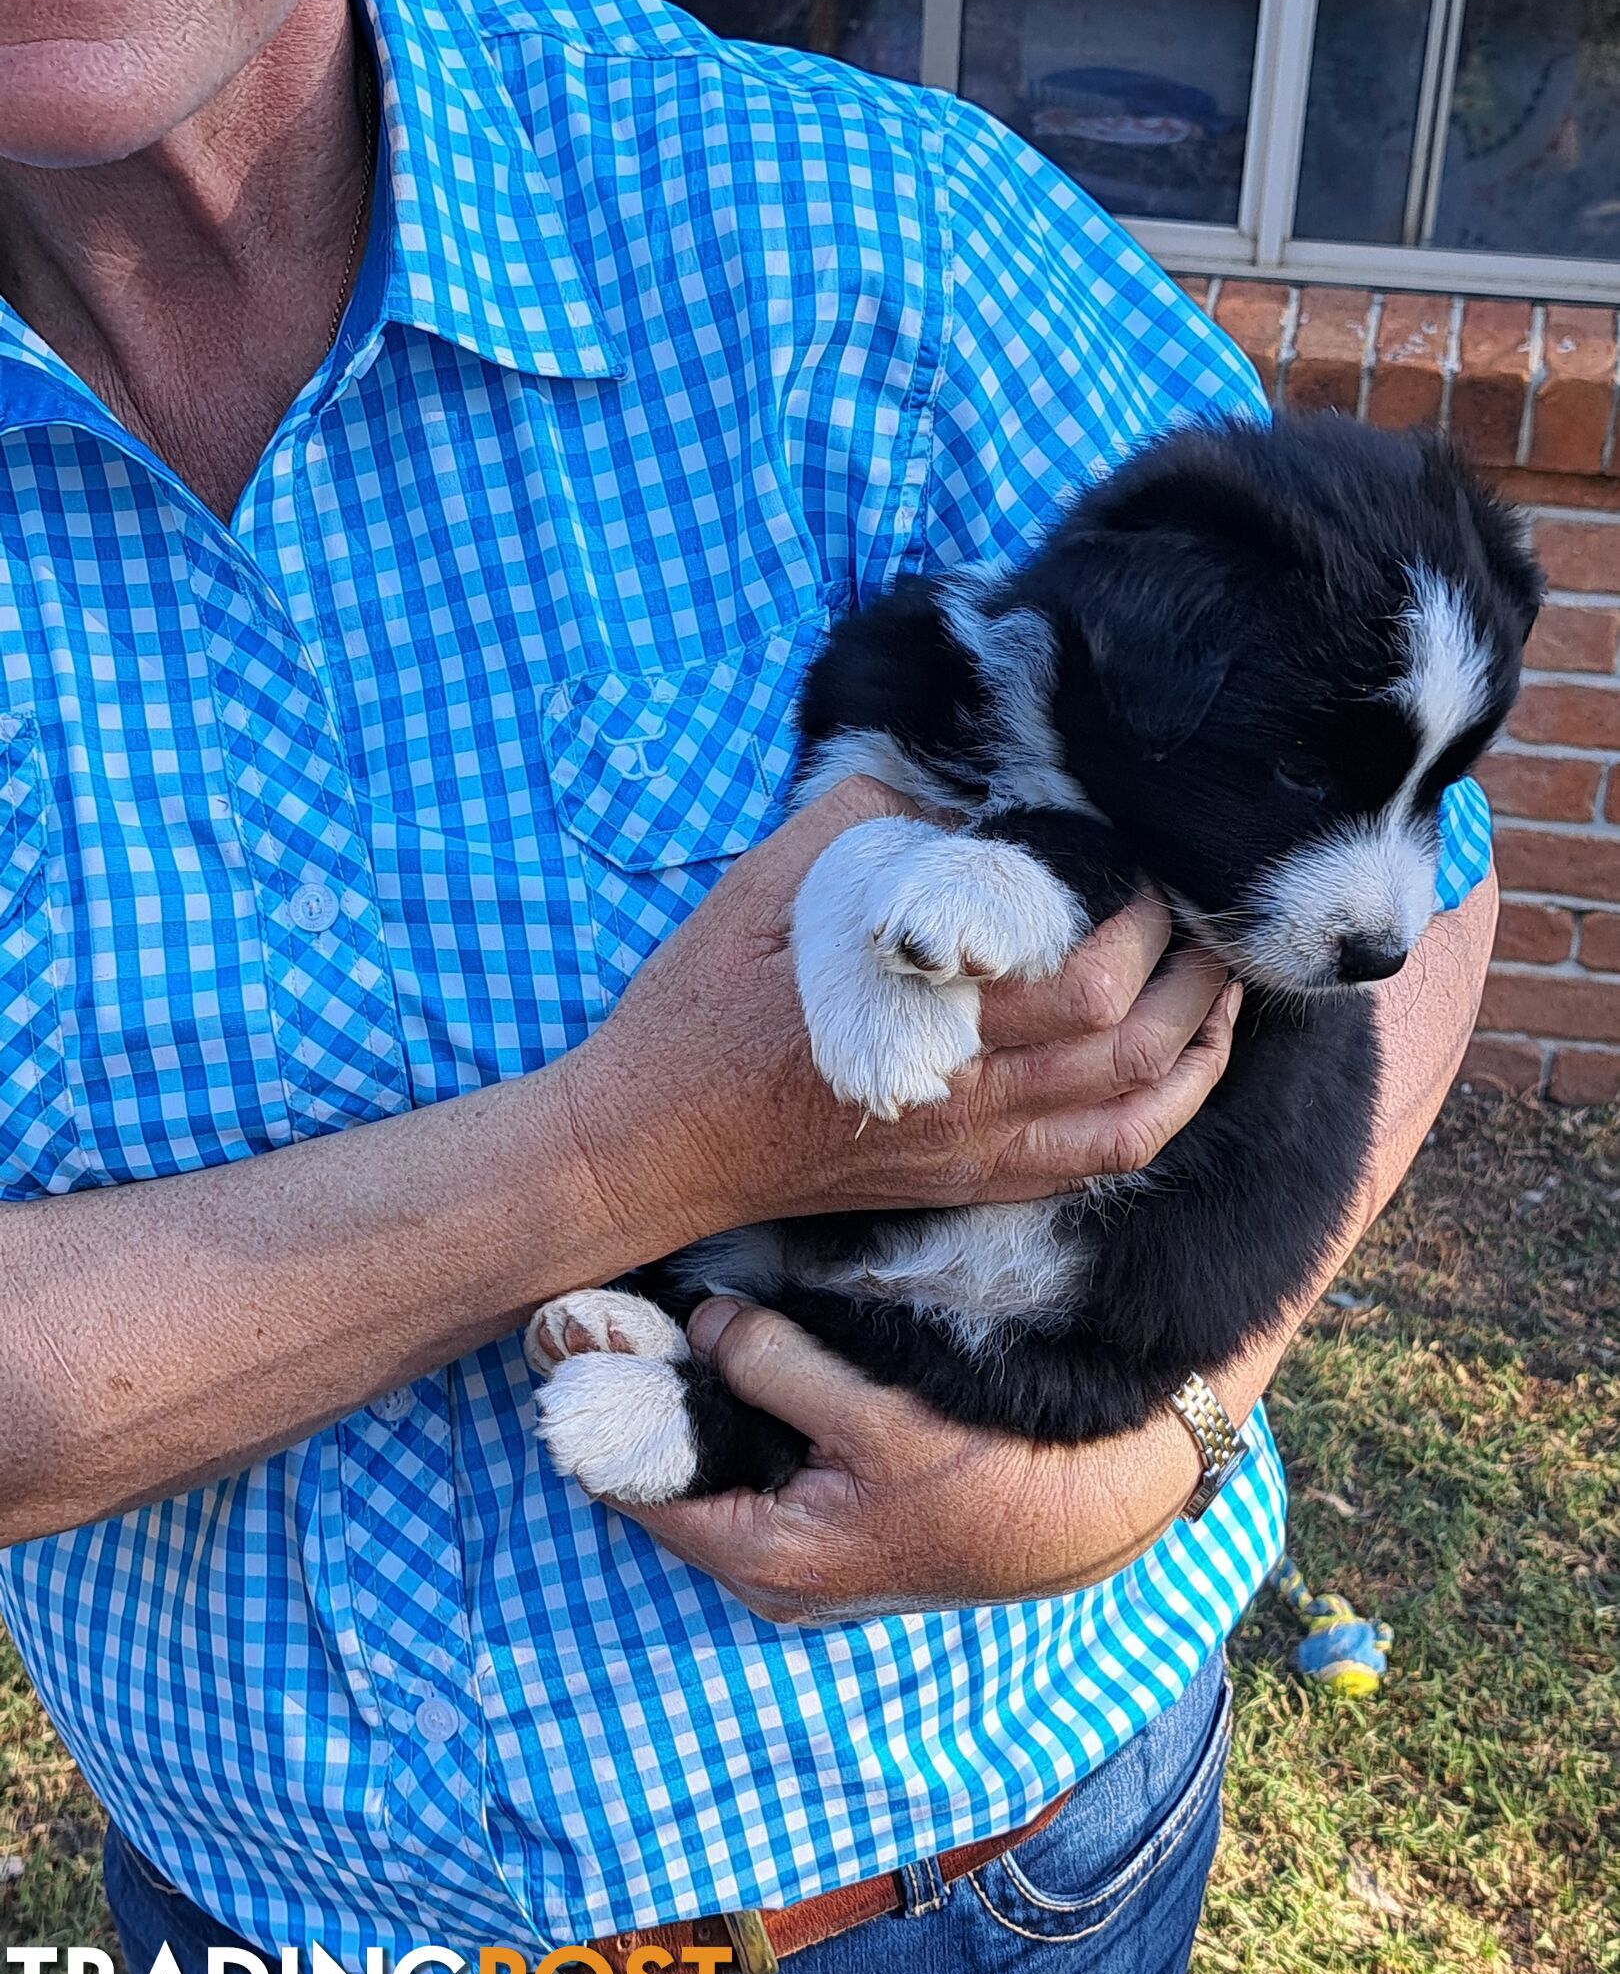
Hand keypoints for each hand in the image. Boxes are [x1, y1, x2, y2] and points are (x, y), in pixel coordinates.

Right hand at [562, 778, 1239, 1256]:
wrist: (653, 1143)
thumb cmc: (703, 1008)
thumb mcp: (770, 886)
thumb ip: (870, 822)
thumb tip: (960, 790)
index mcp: (924, 1015)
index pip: (1085, 975)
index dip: (1139, 915)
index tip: (1138, 860)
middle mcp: (968, 1096)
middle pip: (1131, 1043)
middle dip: (1188, 970)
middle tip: (1191, 910)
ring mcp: (974, 1150)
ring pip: (1137, 1114)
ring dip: (1200, 1045)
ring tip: (1217, 982)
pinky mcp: (969, 1184)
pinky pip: (1098, 1164)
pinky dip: (1162, 1114)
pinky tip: (1180, 1067)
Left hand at [611, 1296, 1206, 1620]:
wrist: (1083, 1520)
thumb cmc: (986, 1477)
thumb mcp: (875, 1413)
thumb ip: (777, 1365)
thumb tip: (707, 1323)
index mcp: (766, 1556)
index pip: (638, 1488)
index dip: (609, 1413)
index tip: (581, 1343)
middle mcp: (772, 1579)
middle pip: (674, 1486)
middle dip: (652, 1407)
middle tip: (631, 1323)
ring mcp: (803, 1568)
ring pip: (718, 1483)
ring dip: (699, 1417)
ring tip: (681, 1337)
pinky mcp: (834, 1545)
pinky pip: (758, 1486)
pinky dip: (742, 1433)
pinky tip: (748, 1373)